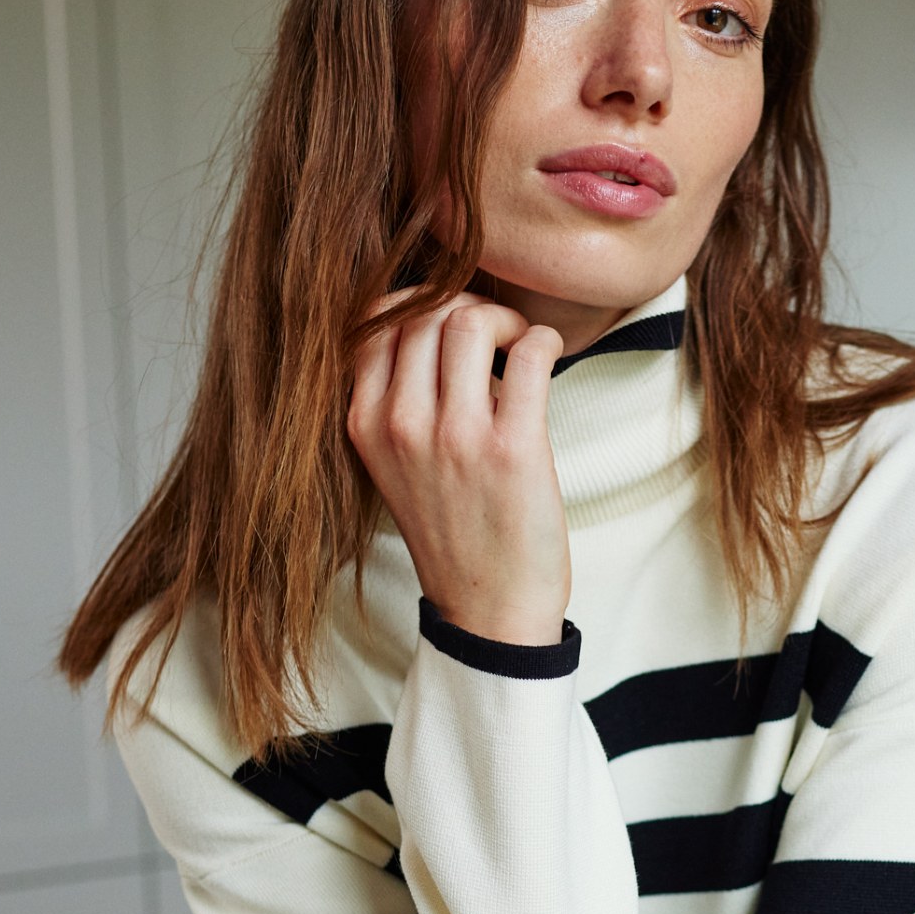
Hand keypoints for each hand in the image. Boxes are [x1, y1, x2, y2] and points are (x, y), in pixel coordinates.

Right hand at [349, 294, 569, 645]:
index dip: (418, 304)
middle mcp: (401, 426)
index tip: (449, 325)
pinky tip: (548, 354)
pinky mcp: (512, 448)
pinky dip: (544, 339)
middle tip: (494, 335)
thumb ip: (398, 401)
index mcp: (366, 425)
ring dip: (504, 318)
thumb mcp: (395, 466)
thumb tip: (433, 324)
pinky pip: (529, 353)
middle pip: (424, 312)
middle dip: (465, 305)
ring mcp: (455, 437)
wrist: (488, 609)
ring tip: (518, 346)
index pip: (375, 322)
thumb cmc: (452, 532)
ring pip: (468, 321)